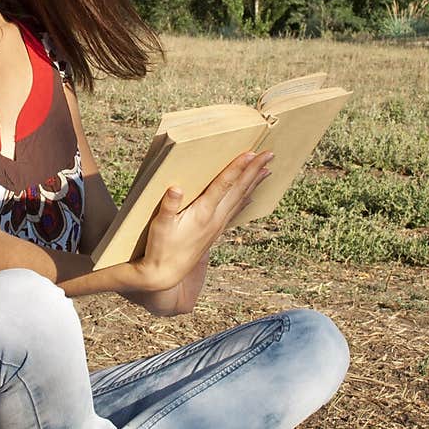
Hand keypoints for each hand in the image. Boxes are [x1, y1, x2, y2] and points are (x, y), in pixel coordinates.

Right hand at [131, 149, 272, 293]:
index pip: (224, 185)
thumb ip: (168, 206)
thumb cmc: (159, 249)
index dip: (238, 168)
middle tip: (269, 154)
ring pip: (240, 199)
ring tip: (267, 170)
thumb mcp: (159, 226)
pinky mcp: (214, 232)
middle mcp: (214, 218)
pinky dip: (245, 200)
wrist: (166, 275)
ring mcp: (217, 226)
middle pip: (239, 189)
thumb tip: (176, 188)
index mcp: (202, 213)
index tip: (252, 153)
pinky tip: (251, 195)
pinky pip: (235, 211)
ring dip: (254, 183)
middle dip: (254, 171)